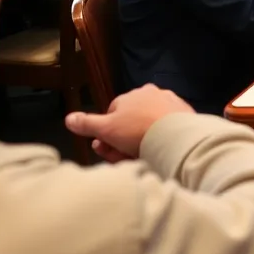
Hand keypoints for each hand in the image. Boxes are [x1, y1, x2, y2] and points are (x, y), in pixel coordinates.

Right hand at [65, 84, 193, 162]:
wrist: (175, 136)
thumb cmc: (137, 130)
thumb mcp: (106, 129)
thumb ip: (87, 124)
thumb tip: (69, 118)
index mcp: (132, 94)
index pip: (112, 113)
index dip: (106, 134)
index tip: (105, 149)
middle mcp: (152, 94)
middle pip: (130, 122)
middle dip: (119, 141)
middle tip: (118, 158)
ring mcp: (170, 104)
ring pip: (147, 126)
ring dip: (137, 143)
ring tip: (136, 158)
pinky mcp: (184, 116)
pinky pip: (164, 130)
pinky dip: (157, 140)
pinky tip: (155, 153)